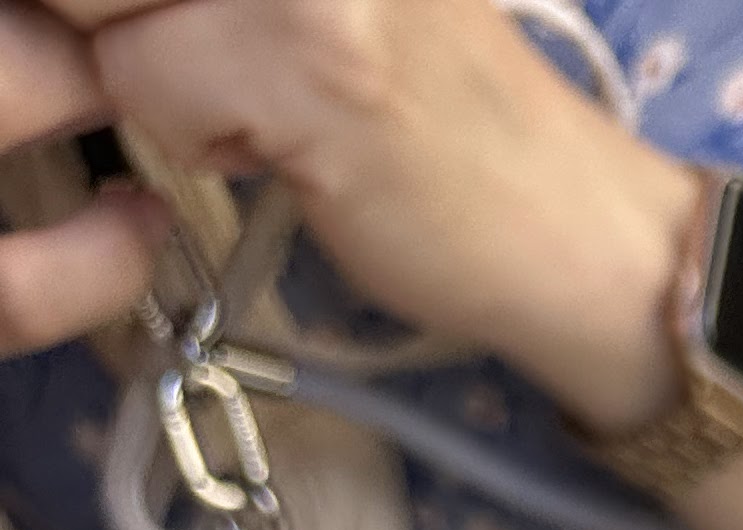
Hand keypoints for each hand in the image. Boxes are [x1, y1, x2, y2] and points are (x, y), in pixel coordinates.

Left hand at [30, 0, 697, 424]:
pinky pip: (143, 83)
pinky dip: (190, 136)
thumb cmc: (450, 110)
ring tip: (263, 103)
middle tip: (233, 62)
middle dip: (128, 15)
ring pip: (99, 5)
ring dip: (155, 71)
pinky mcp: (307, 58)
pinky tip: (284, 151)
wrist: (576, 227)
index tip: (201, 30)